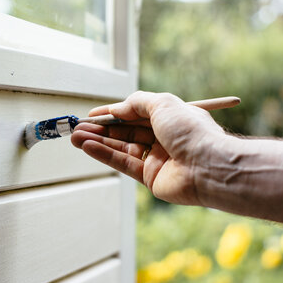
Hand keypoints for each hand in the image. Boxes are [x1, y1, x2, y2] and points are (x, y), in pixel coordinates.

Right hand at [71, 91, 226, 204]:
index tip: (92, 114)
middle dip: (101, 129)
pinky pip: (123, 164)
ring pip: (121, 148)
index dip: (113, 113)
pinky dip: (104, 155)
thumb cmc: (191, 131)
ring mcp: (157, 159)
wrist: (208, 166)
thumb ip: (137, 103)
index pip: (136, 114)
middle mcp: (163, 138)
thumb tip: (118, 109)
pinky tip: (87, 147)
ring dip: (98, 142)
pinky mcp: (151, 178)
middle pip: (126, 132)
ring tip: (74, 136)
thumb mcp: (163, 103)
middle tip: (78, 127)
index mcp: (169, 119)